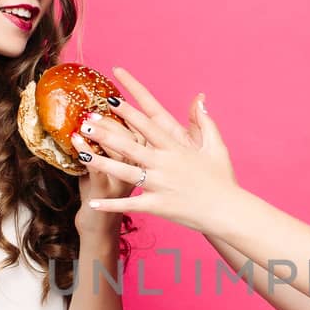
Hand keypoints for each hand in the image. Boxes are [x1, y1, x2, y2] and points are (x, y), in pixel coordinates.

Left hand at [76, 67, 239, 234]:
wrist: (228, 211)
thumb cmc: (223, 179)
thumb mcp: (216, 146)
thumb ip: (205, 121)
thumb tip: (200, 99)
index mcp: (176, 148)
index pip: (147, 124)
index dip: (128, 110)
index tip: (110, 98)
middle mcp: (165, 164)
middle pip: (130, 145)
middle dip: (106, 133)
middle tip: (86, 122)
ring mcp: (160, 185)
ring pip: (125, 172)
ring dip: (102, 163)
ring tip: (81, 155)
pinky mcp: (158, 206)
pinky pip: (131, 204)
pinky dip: (111, 205)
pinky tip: (93, 203)